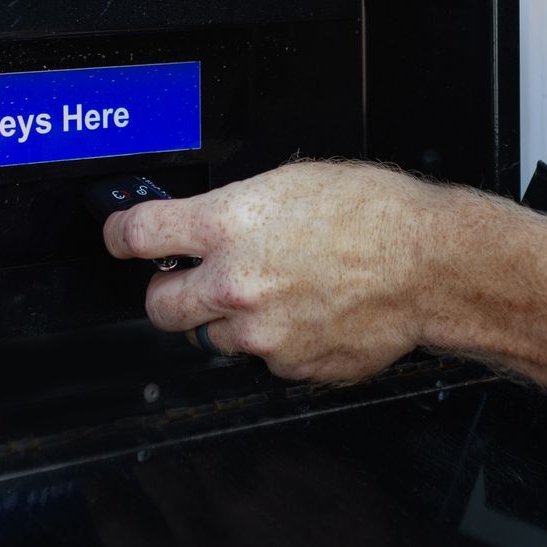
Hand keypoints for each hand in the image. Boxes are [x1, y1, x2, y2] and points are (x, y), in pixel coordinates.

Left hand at [101, 160, 440, 381]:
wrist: (428, 265)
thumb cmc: (373, 213)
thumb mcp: (291, 182)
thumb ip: (236, 208)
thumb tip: (206, 224)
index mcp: (230, 223)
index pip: (138, 234)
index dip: (119, 235)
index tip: (118, 238)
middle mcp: (234, 283)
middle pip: (157, 305)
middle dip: (168, 292)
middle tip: (191, 280)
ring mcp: (259, 332)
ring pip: (211, 337)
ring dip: (228, 320)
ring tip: (274, 292)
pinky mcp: (288, 365)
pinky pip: (263, 357)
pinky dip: (275, 339)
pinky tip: (308, 311)